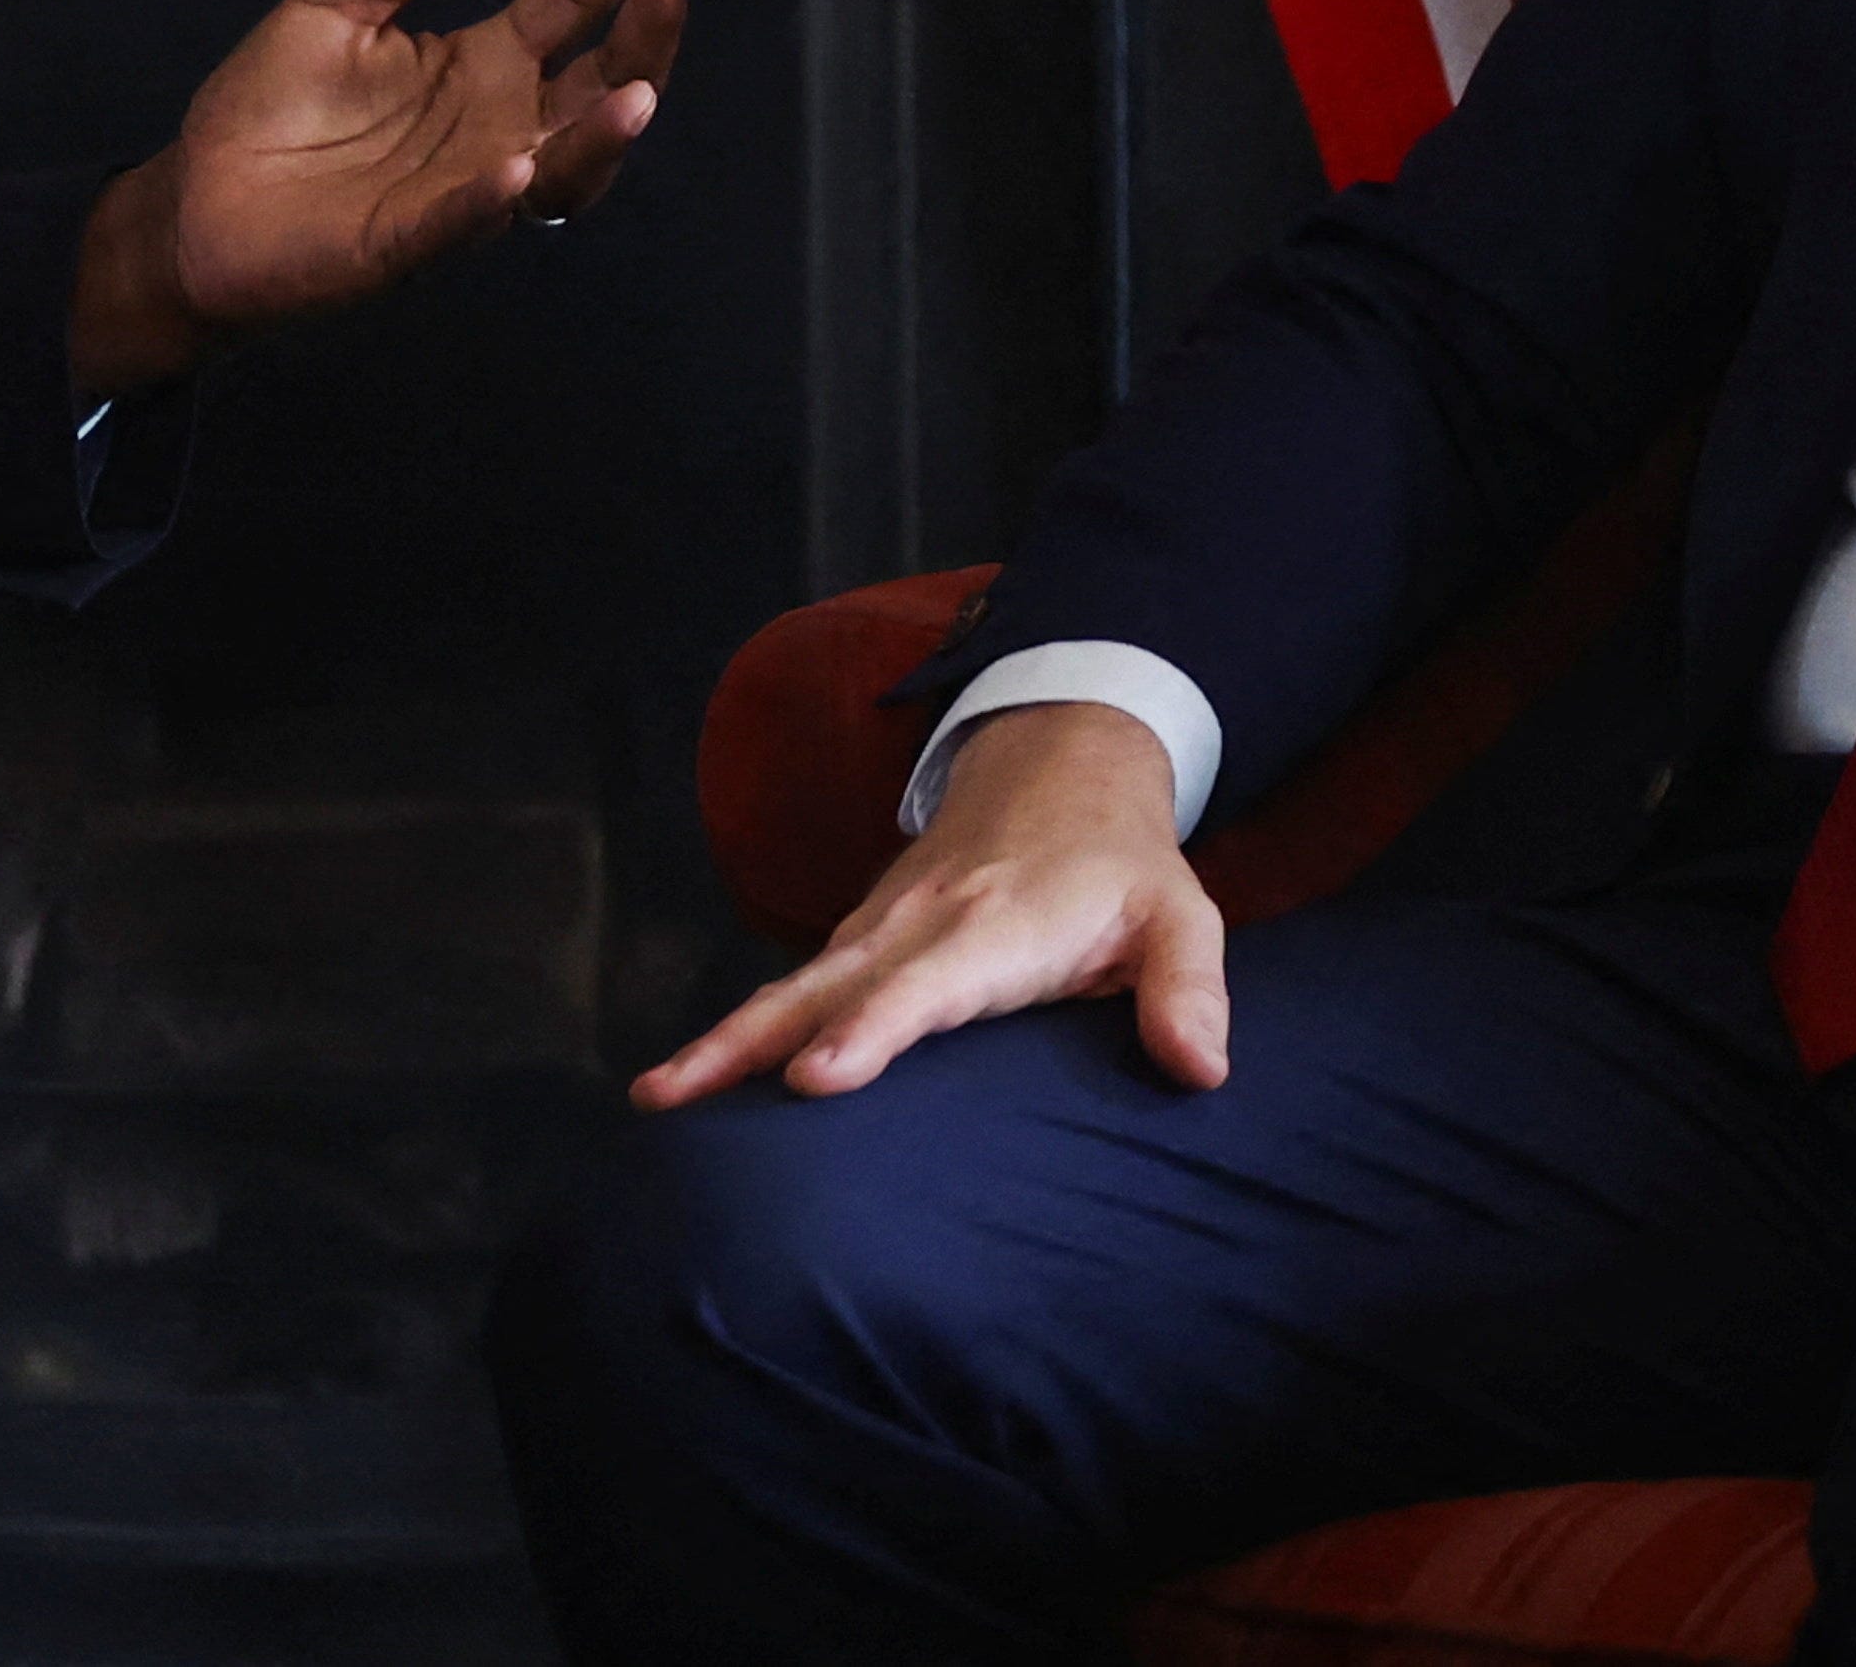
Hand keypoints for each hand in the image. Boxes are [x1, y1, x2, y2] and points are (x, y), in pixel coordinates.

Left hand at [71, 0, 686, 391]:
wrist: (193, 206)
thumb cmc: (267, 114)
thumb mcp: (332, 12)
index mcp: (483, 64)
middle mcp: (497, 126)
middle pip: (603, 81)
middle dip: (646, 28)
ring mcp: (464, 190)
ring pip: (563, 168)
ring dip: (603, 135)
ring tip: (634, 93)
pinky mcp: (407, 245)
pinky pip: (463, 226)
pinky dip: (492, 202)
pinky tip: (514, 169)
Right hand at [630, 697, 1227, 1108]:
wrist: (1059, 758)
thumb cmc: (1121, 862)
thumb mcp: (1182, 914)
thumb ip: (1188, 989)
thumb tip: (1199, 1070)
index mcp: (996, 927)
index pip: (924, 987)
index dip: (871, 1032)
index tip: (814, 1080)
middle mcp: (920, 924)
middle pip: (821, 989)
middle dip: (744, 1044)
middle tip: (670, 1097)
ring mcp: (881, 926)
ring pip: (792, 987)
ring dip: (723, 1038)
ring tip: (656, 1096)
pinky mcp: (863, 935)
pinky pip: (797, 985)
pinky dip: (743, 1027)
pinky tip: (699, 1076)